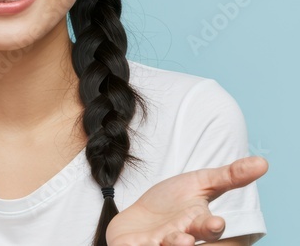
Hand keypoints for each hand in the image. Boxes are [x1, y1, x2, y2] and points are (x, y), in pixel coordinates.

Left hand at [106, 156, 267, 245]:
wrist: (138, 219)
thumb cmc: (171, 204)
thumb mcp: (198, 183)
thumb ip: (229, 176)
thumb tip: (263, 162)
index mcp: (196, 223)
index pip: (208, 229)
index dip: (212, 227)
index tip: (215, 223)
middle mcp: (178, 237)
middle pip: (184, 243)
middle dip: (184, 242)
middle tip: (186, 239)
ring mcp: (156, 243)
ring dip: (167, 245)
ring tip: (169, 240)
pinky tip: (135, 244)